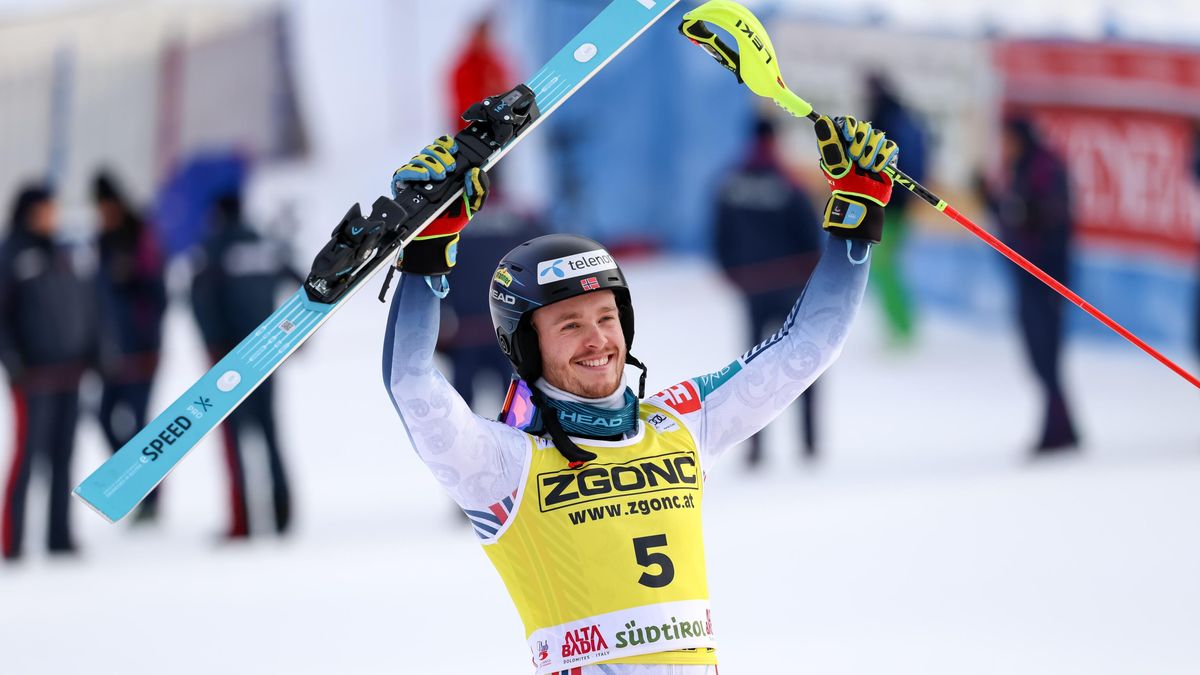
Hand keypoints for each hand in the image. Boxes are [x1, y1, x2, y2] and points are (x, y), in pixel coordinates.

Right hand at [391, 135, 489, 275]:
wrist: (436, 237)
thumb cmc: (452, 219)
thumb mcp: (472, 204)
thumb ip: (479, 189)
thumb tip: (476, 172)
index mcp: (447, 170)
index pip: (444, 147)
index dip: (447, 144)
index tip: (454, 149)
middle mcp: (430, 170)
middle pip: (431, 150)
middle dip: (441, 155)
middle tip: (449, 168)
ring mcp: (416, 178)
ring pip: (418, 158)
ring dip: (429, 163)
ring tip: (438, 175)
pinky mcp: (403, 186)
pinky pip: (403, 172)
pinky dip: (413, 171)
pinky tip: (424, 176)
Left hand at [814, 115, 897, 243]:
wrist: (862, 201)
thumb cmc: (844, 184)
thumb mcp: (834, 164)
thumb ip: (829, 142)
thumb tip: (821, 119)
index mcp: (841, 141)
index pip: (846, 121)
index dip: (850, 126)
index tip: (850, 138)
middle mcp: (857, 141)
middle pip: (864, 126)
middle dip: (860, 144)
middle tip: (856, 159)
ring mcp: (873, 147)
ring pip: (878, 136)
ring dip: (871, 154)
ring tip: (865, 168)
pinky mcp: (887, 155)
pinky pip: (890, 147)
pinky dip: (883, 158)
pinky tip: (876, 169)